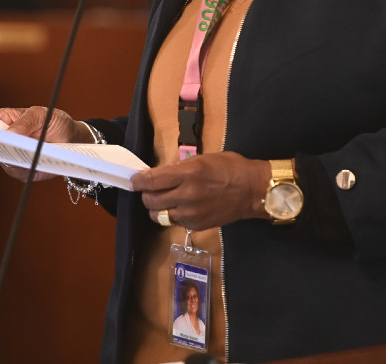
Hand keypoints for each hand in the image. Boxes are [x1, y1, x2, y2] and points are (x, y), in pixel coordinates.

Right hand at [0, 106, 88, 181]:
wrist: (73, 139)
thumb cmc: (54, 121)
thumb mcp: (41, 115)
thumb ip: (25, 122)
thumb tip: (8, 134)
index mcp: (6, 121)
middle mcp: (6, 139)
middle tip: (0, 145)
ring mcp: (13, 155)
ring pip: (4, 161)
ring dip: (11, 159)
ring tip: (20, 154)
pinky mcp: (23, 170)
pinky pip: (18, 172)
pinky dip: (23, 170)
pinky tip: (30, 164)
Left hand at [131, 152, 271, 230]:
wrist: (253, 190)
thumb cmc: (230, 168)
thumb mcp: (202, 159)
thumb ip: (180, 168)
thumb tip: (161, 174)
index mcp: (188, 174)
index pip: (151, 181)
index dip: (138, 181)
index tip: (133, 180)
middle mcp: (186, 195)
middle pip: (150, 200)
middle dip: (146, 195)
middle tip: (149, 190)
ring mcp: (191, 213)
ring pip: (159, 215)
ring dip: (157, 208)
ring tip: (163, 201)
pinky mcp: (197, 225)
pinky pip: (175, 222)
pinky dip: (173, 215)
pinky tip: (180, 208)